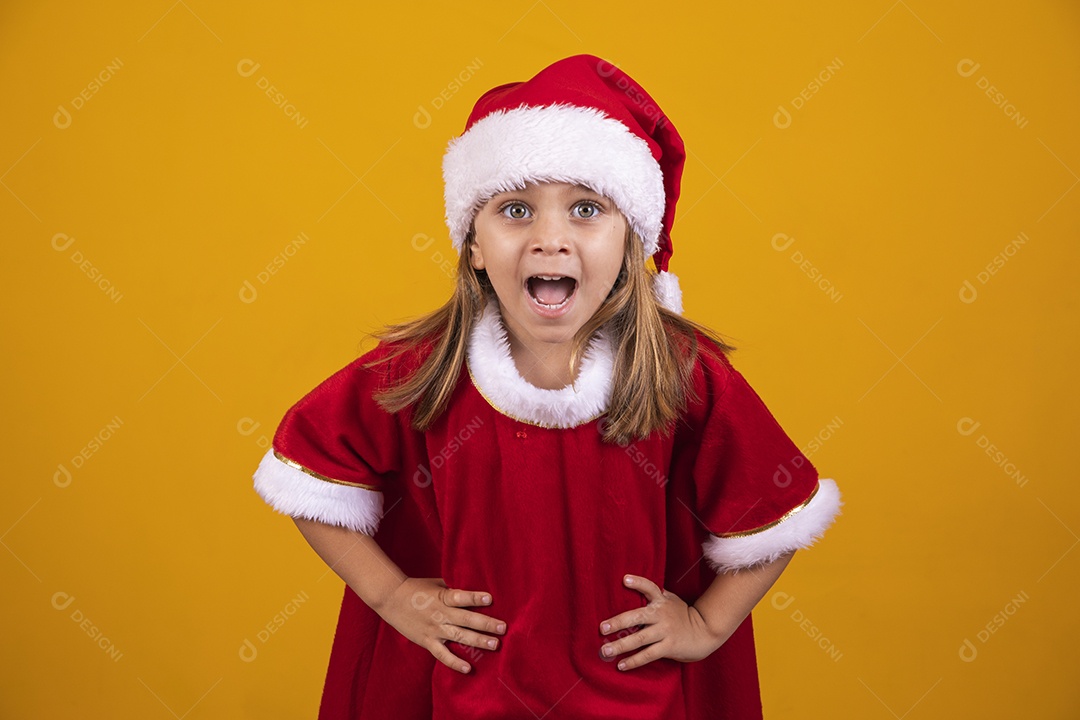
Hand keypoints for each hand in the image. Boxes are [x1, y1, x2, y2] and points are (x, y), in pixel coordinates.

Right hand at [373, 577, 506, 673]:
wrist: (390, 598)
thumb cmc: (416, 587)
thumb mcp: (437, 583)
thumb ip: (453, 587)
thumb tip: (474, 584)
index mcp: (443, 597)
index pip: (460, 597)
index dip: (474, 598)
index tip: (490, 598)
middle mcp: (440, 614)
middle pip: (466, 619)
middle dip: (486, 624)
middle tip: (502, 628)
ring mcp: (434, 629)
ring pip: (459, 636)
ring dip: (478, 641)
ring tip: (495, 645)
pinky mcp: (427, 641)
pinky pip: (442, 654)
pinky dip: (454, 662)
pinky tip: (468, 668)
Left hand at [598, 574, 726, 670]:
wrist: (706, 632)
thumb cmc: (684, 615)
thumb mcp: (672, 600)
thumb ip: (656, 595)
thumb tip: (636, 585)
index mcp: (661, 601)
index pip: (649, 588)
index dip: (638, 583)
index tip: (625, 580)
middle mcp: (662, 614)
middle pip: (637, 617)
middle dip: (618, 622)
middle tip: (602, 628)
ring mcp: (665, 631)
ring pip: (639, 639)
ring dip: (620, 645)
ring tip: (605, 650)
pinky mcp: (669, 647)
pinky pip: (648, 654)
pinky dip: (633, 661)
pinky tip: (621, 665)